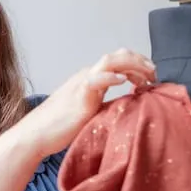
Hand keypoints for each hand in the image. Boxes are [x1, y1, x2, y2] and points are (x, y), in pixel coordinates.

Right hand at [18, 48, 156, 157]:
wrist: (36, 134)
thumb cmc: (61, 127)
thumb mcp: (90, 112)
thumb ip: (105, 105)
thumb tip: (126, 108)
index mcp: (92, 78)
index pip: (119, 61)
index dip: (138, 65)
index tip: (152, 77)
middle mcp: (88, 75)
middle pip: (119, 56)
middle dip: (140, 61)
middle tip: (155, 75)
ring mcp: (83, 82)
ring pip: (111, 61)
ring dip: (133, 65)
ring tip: (146, 76)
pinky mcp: (79, 95)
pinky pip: (96, 79)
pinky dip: (111, 77)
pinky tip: (124, 81)